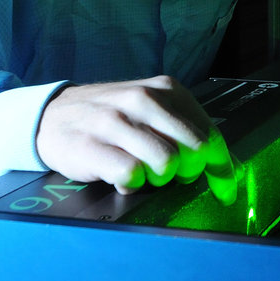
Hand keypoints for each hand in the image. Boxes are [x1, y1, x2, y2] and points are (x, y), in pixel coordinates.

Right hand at [35, 75, 238, 204]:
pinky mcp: (92, 146)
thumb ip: (187, 131)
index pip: (210, 133)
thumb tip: (228, 170)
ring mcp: (116, 121)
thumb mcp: (152, 111)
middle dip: (190, 172)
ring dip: (159, 178)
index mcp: (167, 89)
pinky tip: (121, 175)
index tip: (226, 191)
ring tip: (143, 171)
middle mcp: (144, 100)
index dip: (222, 167)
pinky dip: (131, 184)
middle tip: (173, 175)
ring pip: (166, 164)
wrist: (51, 115)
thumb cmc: (113, 118)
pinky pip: (132, 176)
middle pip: (195, 149)